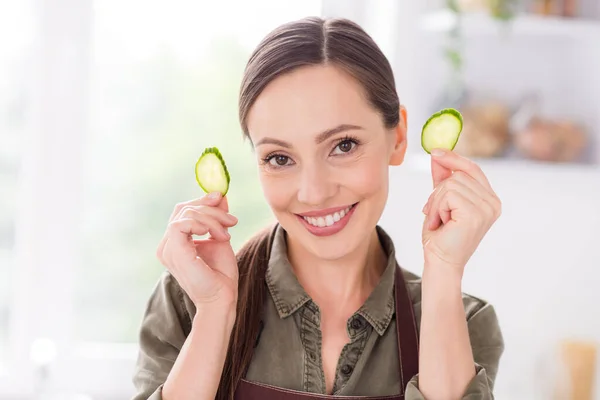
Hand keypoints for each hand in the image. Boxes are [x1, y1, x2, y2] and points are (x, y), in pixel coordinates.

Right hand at [156, 192, 238, 306]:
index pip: (183, 211)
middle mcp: (167, 245)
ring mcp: (167, 249)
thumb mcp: (220, 238)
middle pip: (184, 209)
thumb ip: (217, 218)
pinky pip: (182, 223)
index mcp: (175, 242)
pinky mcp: (173, 251)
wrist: (221, 299)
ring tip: (227, 234)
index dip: (201, 200)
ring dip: (212, 219)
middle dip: (210, 208)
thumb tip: (220, 195)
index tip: (221, 197)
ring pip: (186, 214)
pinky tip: (215, 235)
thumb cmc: (220, 275)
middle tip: (231, 220)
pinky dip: (202, 223)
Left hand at [421, 149, 501, 274]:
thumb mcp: (441, 201)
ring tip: (439, 220)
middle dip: (438, 193)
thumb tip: (437, 155)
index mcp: (489, 199)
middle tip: (435, 213)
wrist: (440, 262)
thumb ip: (442, 179)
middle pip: (458, 175)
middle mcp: (493, 203)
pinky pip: (448, 194)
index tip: (435, 152)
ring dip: (436, 202)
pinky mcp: (475, 213)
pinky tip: (441, 223)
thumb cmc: (441, 236)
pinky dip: (437, 208)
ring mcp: (486, 208)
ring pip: (450, 184)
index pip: (472, 168)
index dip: (453, 159)